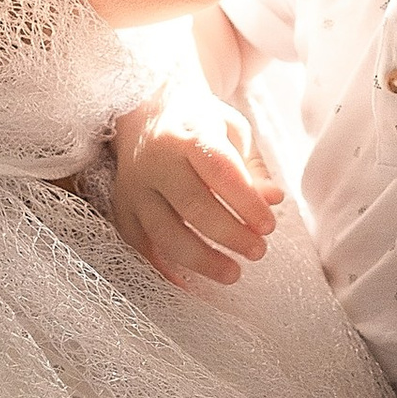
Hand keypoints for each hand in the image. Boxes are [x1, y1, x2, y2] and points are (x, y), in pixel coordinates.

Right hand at [111, 87, 282, 286]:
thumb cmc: (199, 124)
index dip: (246, 202)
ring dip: (200, 259)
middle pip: (192, 205)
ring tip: (232, 273)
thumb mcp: (233, 132)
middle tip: (258, 252)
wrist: (146, 112)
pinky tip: (188, 285)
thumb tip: (273, 199)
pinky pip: (138, 244)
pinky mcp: (122, 206)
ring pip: (164, 231)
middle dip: (229, 234)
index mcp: (189, 133)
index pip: (220, 170)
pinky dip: (161, 269)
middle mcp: (156, 160)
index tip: (269, 226)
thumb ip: (253, 167)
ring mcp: (135, 186)